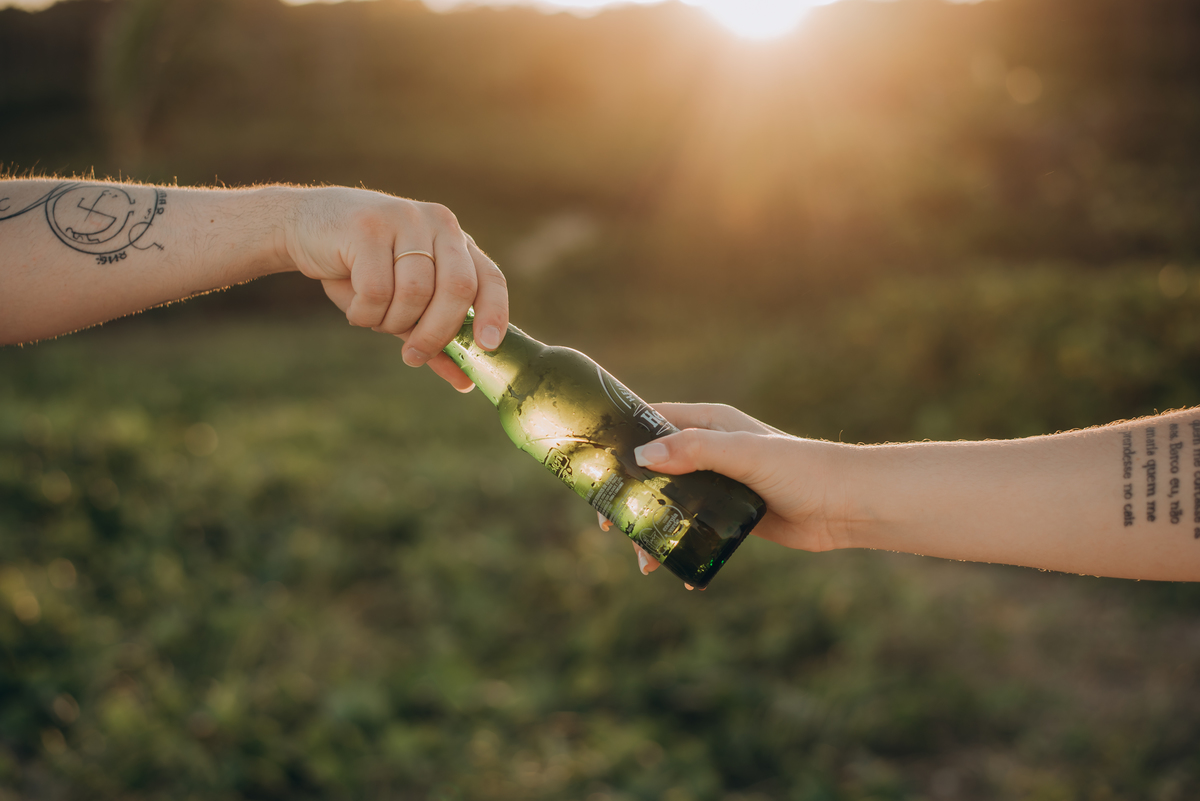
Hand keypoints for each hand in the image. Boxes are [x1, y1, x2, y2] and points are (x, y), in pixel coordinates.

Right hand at [281, 187, 507, 390]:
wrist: (303, 225)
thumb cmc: (360, 268)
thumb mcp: (402, 303)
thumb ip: (435, 336)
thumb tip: (466, 383)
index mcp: (455, 239)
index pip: (489, 278)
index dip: (494, 313)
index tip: (487, 347)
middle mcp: (437, 223)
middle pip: (457, 288)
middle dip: (437, 333)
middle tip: (414, 357)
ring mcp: (404, 219)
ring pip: (414, 293)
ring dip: (392, 322)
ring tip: (374, 318)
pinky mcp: (367, 226)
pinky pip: (376, 291)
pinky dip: (364, 314)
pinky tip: (354, 308)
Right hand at [599, 403, 851, 577]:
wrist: (846, 506)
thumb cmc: (801, 469)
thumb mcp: (744, 455)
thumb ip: (695, 451)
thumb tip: (643, 456)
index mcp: (711, 424)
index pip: (653, 422)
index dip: (622, 440)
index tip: (595, 468)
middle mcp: (711, 450)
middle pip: (654, 468)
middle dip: (631, 496)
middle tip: (610, 525)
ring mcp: (720, 484)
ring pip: (670, 502)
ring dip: (653, 529)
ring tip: (645, 562)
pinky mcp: (731, 514)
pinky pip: (694, 528)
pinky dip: (679, 546)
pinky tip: (675, 570)